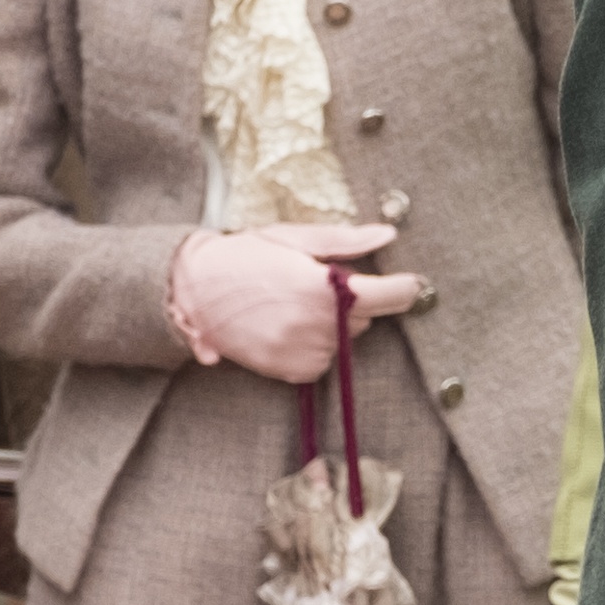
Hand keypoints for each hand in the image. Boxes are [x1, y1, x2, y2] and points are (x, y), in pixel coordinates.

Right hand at [172, 223, 423, 381]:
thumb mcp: (293, 238)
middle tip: (316, 282)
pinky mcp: (290, 371)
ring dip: (332, 324)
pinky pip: (324, 360)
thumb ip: (346, 241)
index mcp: (322, 287)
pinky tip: (288, 325)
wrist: (193, 292)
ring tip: (293, 303)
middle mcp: (317, 326)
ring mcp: (303, 352)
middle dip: (352, 300)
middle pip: (366, 317)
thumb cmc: (244, 256)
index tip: (411, 282)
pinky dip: (316, 345)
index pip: (388, 295)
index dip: (405, 287)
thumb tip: (388, 233)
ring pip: (345, 340)